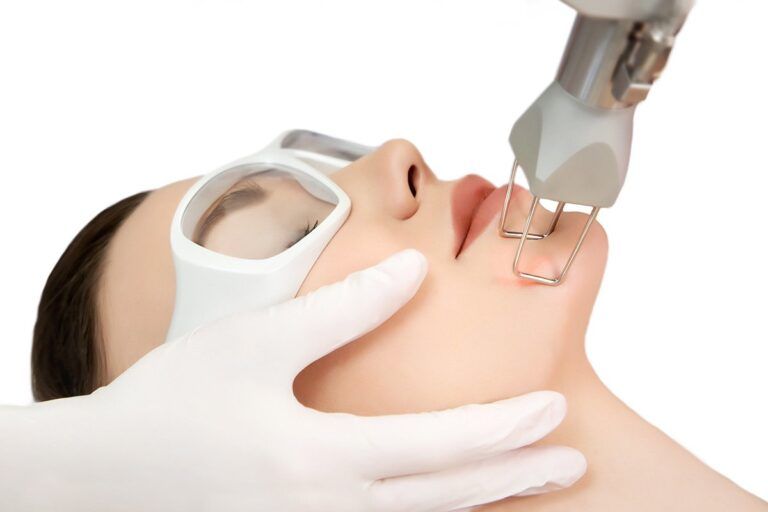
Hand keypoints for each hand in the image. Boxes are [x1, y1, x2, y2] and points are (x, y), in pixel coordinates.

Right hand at [0, 249, 584, 511]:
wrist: (103, 475)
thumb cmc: (172, 403)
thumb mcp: (258, 343)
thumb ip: (345, 309)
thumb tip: (413, 272)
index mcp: (322, 459)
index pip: (440, 445)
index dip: (505, 427)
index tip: (553, 407)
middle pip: (446, 498)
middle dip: (514, 477)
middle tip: (572, 461)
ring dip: (481, 505)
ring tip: (527, 485)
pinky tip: (450, 505)